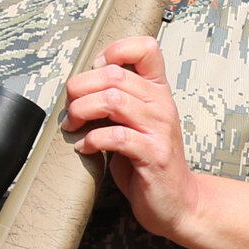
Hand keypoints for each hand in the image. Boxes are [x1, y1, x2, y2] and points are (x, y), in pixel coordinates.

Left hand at [64, 33, 197, 237]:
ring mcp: (159, 129)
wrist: (176, 200)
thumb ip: (116, 99)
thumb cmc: (149, 161)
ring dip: (82, 111)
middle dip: (81, 88)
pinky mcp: (153, 155)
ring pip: (112, 100)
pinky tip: (85, 147)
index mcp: (158, 91)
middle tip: (71, 108)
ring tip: (74, 126)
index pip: (145, 48)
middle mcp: (162, 104)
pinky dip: (92, 140)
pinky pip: (115, 137)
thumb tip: (79, 83)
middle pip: (114, 74)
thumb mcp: (135, 121)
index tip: (96, 71)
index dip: (114, 50)